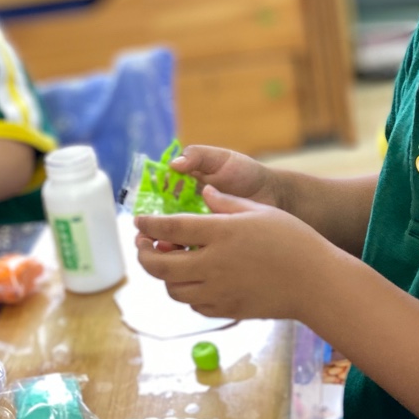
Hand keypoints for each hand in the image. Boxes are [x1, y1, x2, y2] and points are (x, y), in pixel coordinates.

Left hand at [133, 186, 333, 320]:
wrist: (317, 283)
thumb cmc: (294, 240)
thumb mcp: (260, 211)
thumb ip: (227, 202)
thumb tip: (204, 192)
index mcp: (221, 233)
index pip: (171, 228)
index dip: (149, 225)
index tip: (138, 222)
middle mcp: (213, 264)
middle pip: (160, 265)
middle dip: (144, 255)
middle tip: (143, 245)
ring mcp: (218, 291)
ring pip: (172, 289)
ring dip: (164, 275)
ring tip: (169, 261)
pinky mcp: (227, 310)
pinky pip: (193, 305)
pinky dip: (185, 292)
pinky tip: (193, 280)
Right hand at [134, 145, 284, 252]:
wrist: (276, 196)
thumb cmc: (247, 173)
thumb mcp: (221, 160)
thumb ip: (198, 158)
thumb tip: (173, 165)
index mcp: (183, 189)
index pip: (155, 200)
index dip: (147, 209)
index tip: (143, 218)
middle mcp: (186, 211)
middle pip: (159, 225)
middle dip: (150, 233)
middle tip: (146, 240)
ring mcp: (199, 230)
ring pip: (172, 243)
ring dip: (164, 248)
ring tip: (164, 251)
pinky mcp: (211, 246)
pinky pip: (192, 254)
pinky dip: (185, 258)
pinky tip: (183, 260)